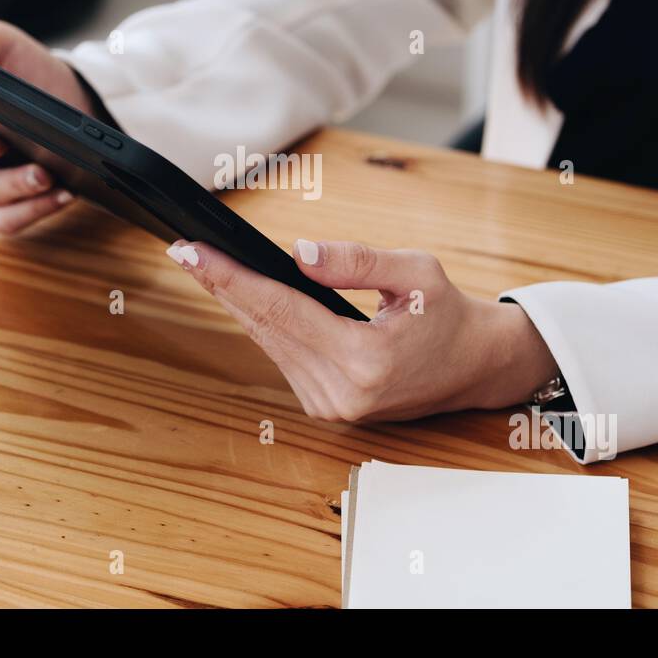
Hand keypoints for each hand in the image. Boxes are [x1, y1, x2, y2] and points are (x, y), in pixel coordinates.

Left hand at [166, 238, 557, 421]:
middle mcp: (340, 393)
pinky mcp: (325, 408)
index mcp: (364, 361)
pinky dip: (262, 324)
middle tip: (183, 250)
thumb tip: (298, 253)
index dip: (232, 277)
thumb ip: (356, 262)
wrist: (474, 367)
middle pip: (265, 327)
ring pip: (268, 343)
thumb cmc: (448, 316)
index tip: (194, 252)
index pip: (281, 309)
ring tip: (204, 266)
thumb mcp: (416, 273)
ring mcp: (330, 406)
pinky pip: (282, 356)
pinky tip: (240, 297)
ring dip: (237, 303)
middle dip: (222, 285)